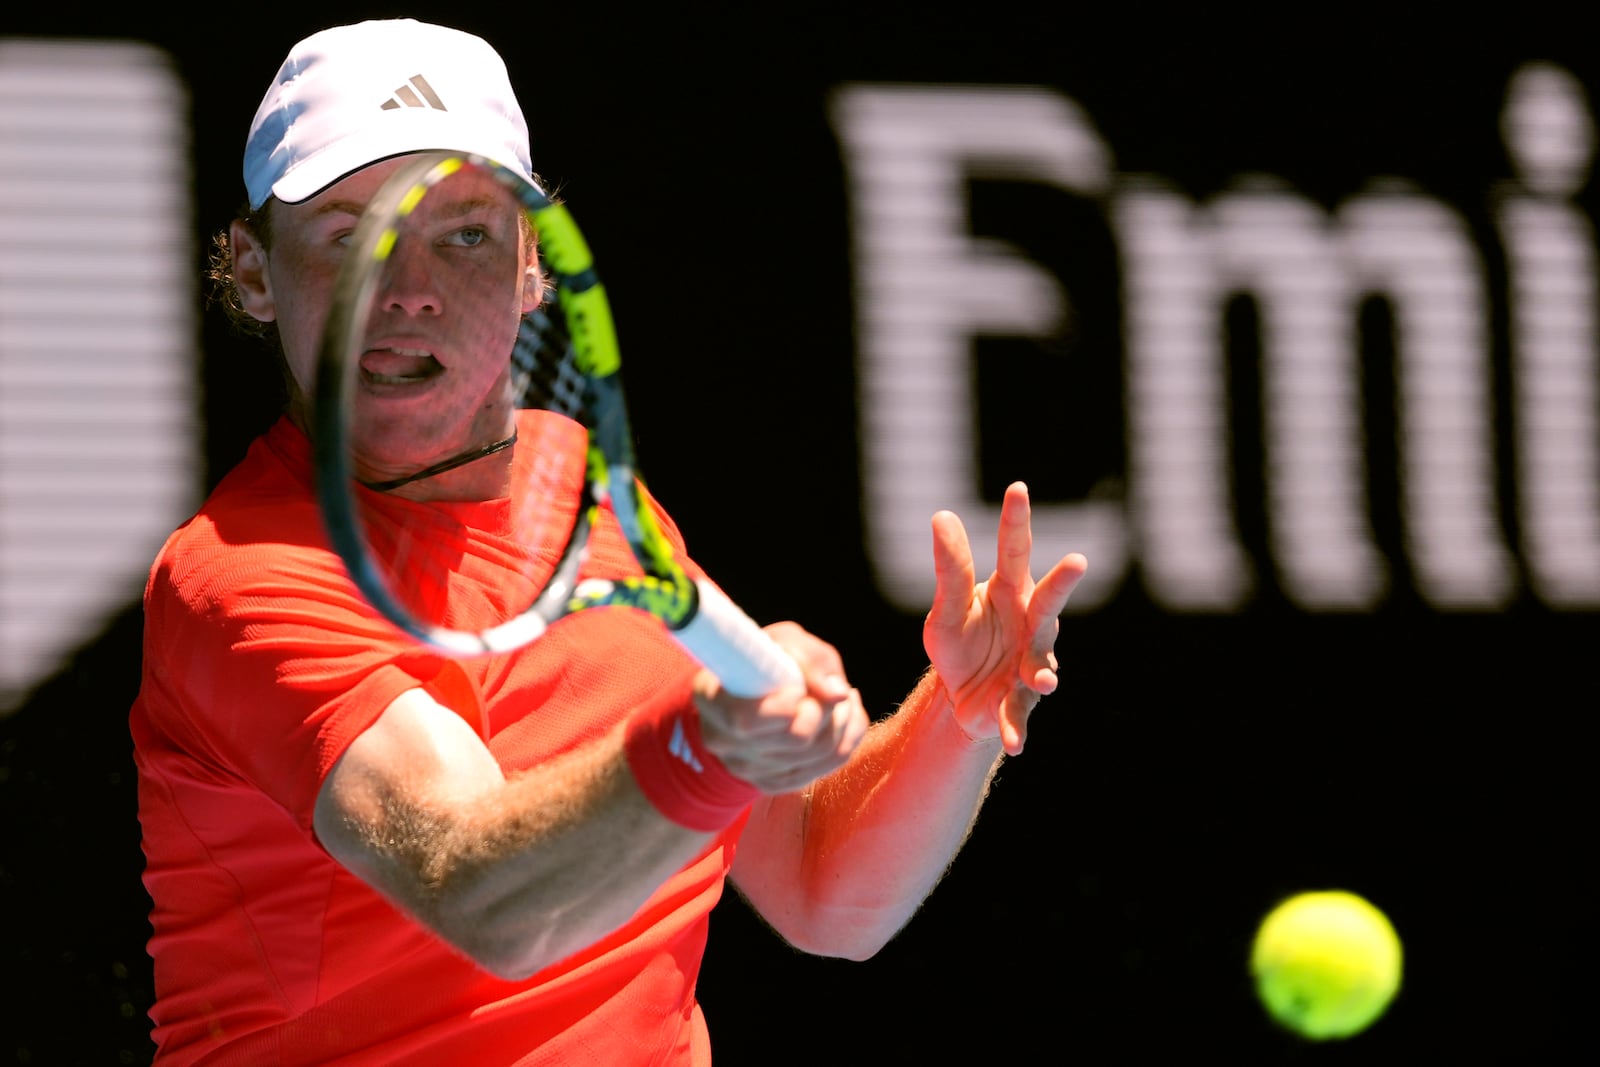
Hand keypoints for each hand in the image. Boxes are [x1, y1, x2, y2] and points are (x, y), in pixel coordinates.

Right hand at [692, 622, 868, 793]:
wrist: (757, 691)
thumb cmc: (770, 660)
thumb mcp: (786, 642)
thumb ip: (810, 661)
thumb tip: (838, 694)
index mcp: (710, 697)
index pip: (746, 720)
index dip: (784, 706)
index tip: (797, 687)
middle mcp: (720, 739)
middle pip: (794, 740)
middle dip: (823, 709)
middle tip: (828, 687)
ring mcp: (744, 768)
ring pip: (816, 755)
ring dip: (841, 721)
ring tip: (839, 697)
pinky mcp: (770, 783)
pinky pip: (826, 767)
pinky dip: (846, 738)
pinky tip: (841, 716)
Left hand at [924, 482, 1087, 755]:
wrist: (960, 700)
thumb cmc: (960, 644)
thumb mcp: (946, 611)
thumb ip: (950, 570)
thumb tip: (942, 516)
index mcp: (1010, 593)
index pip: (1013, 552)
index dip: (1016, 522)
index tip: (1016, 489)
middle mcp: (1030, 624)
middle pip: (1049, 600)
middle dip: (1063, 582)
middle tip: (1077, 561)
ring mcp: (1030, 663)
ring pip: (1042, 662)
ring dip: (1042, 670)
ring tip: (1042, 678)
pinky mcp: (1019, 702)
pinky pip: (1019, 713)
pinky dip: (1016, 727)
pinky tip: (1015, 743)